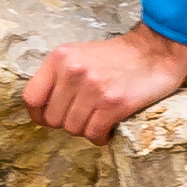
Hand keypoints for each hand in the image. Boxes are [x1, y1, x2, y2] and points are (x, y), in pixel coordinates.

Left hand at [22, 22, 186, 142]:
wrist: (155, 50)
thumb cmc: (116, 57)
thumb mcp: (79, 55)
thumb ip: (59, 77)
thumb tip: (43, 109)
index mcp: (60, 58)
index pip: (31, 97)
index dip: (39, 114)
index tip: (51, 118)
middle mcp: (73, 71)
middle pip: (53, 119)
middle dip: (67, 123)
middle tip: (84, 115)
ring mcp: (93, 88)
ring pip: (73, 129)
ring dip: (86, 129)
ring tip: (99, 118)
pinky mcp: (113, 103)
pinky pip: (94, 134)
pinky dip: (100, 136)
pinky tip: (109, 127)